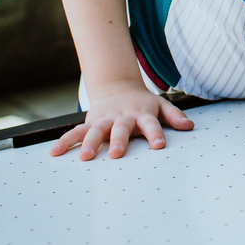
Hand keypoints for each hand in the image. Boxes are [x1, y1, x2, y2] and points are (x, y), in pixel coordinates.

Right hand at [49, 79, 193, 159]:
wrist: (117, 87)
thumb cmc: (142, 103)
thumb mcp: (160, 105)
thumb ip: (174, 116)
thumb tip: (190, 126)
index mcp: (142, 113)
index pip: (152, 124)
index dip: (155, 134)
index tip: (159, 146)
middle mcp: (122, 117)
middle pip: (121, 128)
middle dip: (119, 140)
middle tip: (117, 153)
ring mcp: (104, 119)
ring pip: (96, 130)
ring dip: (91, 143)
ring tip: (86, 157)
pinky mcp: (90, 122)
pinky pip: (76, 132)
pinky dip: (65, 141)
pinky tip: (55, 153)